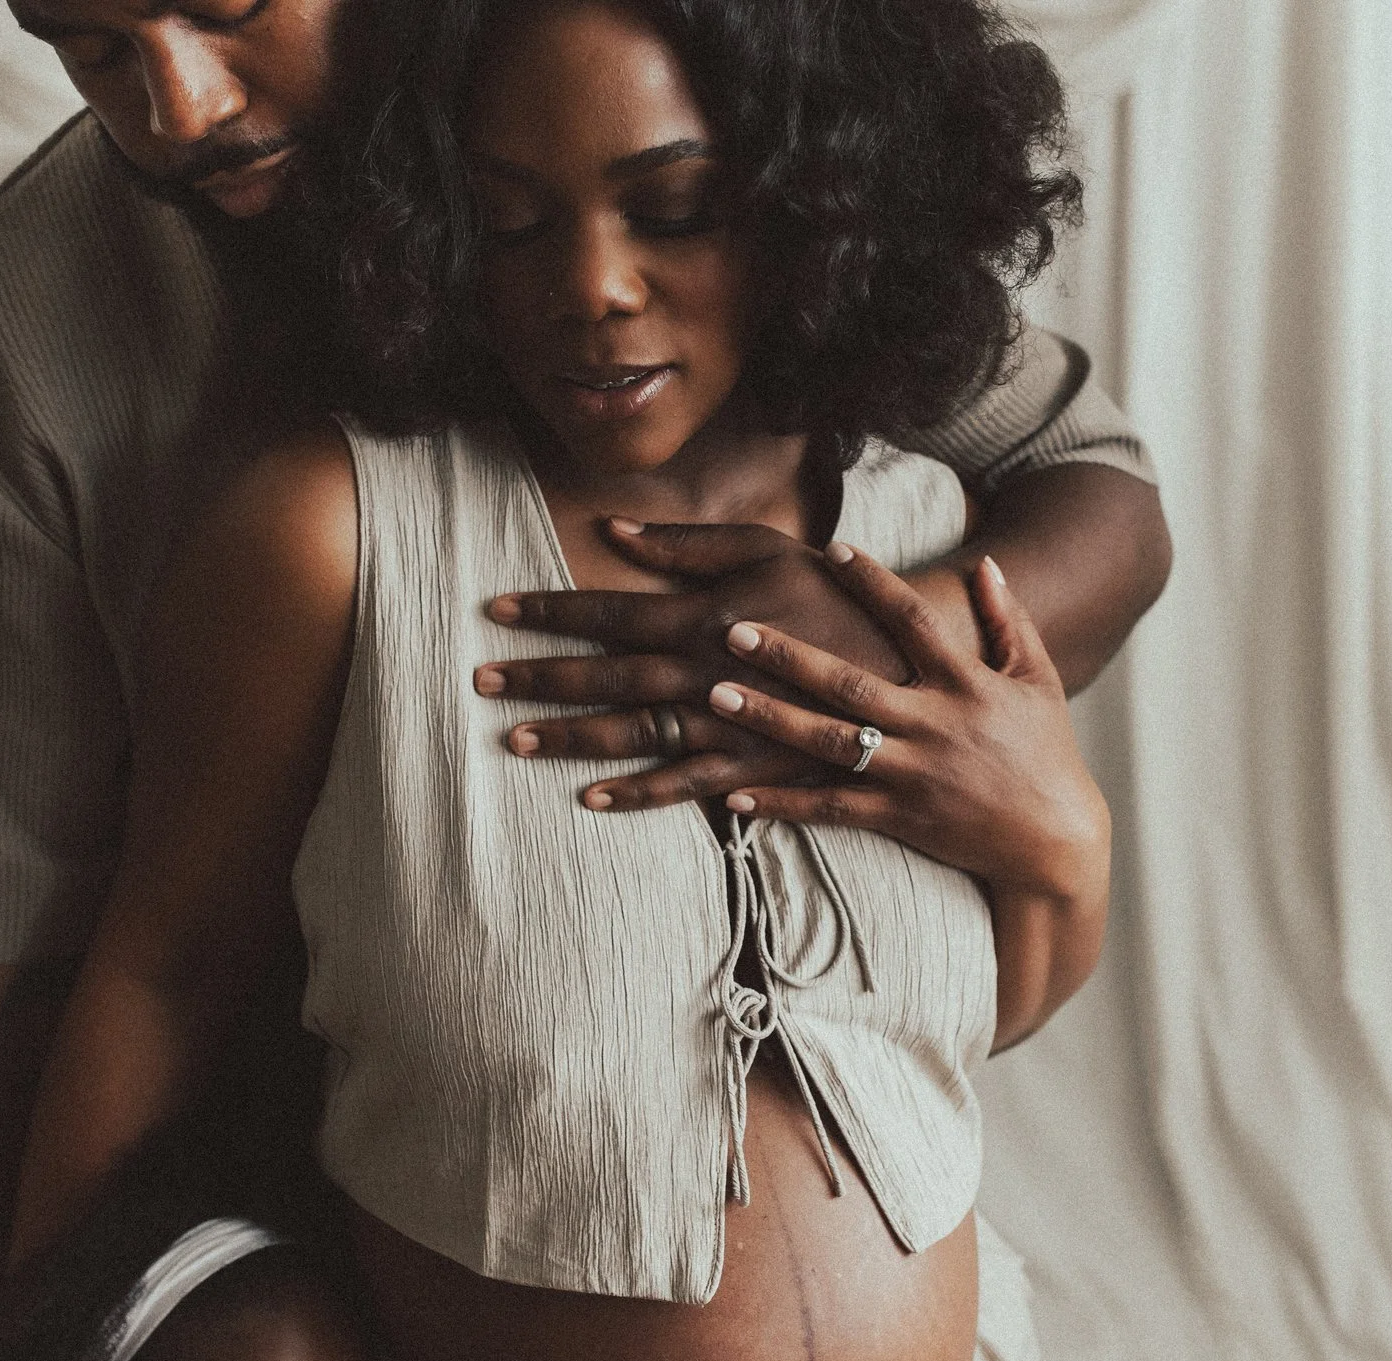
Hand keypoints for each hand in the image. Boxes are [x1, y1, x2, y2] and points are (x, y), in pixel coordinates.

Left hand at [474, 519, 912, 811]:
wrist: (912, 666)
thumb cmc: (837, 598)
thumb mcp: (768, 549)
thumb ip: (688, 544)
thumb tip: (614, 530)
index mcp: (707, 614)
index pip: (610, 610)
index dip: (550, 610)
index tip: (495, 610)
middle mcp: (707, 671)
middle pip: (607, 676)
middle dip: (540, 677)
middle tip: (480, 680)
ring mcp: (729, 726)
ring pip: (634, 734)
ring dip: (571, 738)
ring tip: (513, 740)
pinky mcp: (755, 768)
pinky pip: (686, 786)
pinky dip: (639, 794)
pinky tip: (593, 798)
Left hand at [705, 545, 1108, 897]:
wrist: (1055, 840)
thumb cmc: (1046, 752)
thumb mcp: (1038, 679)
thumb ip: (1008, 620)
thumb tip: (985, 564)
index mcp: (966, 683)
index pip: (914, 620)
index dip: (875, 582)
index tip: (833, 549)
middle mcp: (933, 725)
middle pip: (850, 683)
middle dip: (790, 655)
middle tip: (735, 630)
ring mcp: (912, 774)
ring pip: (829, 744)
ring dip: (770, 719)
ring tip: (715, 698)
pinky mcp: (898, 818)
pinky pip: (831, 809)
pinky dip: (782, 804)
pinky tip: (734, 797)